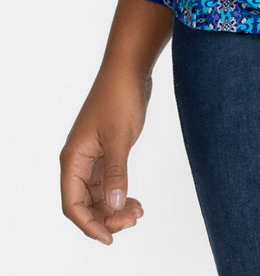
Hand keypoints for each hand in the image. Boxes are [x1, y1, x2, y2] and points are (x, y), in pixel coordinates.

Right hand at [59, 66, 150, 244]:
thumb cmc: (119, 97)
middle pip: (86, 203)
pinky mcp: (108, 151)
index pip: (72, 204)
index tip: (110, 238)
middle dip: (107, 217)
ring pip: (99, 195)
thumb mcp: (119, 137)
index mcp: (74, 159)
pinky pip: (109, 182)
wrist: (130, 69)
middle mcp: (79, 160)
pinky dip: (121, 194)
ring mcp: (94, 156)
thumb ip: (116, 172)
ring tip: (138, 213)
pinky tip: (136, 201)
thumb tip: (115, 206)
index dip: (88, 225)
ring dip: (115, 208)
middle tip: (133, 221)